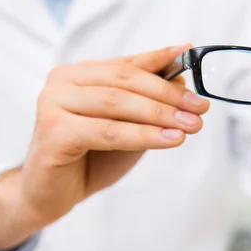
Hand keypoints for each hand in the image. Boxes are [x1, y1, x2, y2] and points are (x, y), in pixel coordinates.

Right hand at [0, 44, 209, 250]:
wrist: (50, 195)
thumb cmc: (89, 158)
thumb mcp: (126, 125)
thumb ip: (146, 103)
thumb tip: (182, 81)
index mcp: (79, 73)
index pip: (127, 63)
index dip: (161, 60)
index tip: (191, 55)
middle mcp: (62, 81)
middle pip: (124, 80)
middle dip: (168, 95)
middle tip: (200, 108)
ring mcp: (52, 103)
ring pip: (117, 103)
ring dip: (160, 115)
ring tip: (191, 126)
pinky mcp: (52, 131)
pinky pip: (108, 131)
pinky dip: (143, 135)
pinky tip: (170, 139)